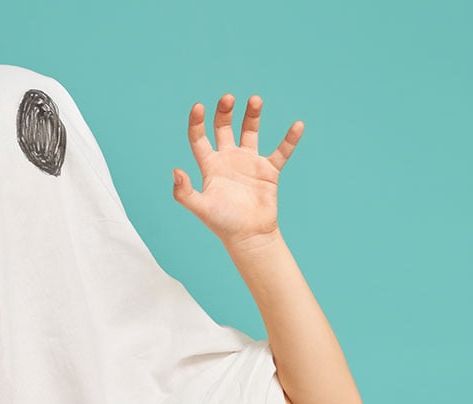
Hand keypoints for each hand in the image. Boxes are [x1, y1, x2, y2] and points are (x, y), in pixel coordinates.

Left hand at [171, 93, 303, 249]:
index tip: (198, 107)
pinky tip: (297, 125)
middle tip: (228, 98)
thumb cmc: (222, 223)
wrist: (249, 237)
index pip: (199, 138)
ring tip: (255, 99)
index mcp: (210, 165)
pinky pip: (281, 151)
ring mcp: (249, 163)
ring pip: (250, 132)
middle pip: (224, 128)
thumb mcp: (200, 207)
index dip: (197, 122)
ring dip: (252, 115)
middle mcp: (228, 159)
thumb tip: (175, 171)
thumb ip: (184, 192)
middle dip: (225, 112)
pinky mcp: (268, 171)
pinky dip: (289, 139)